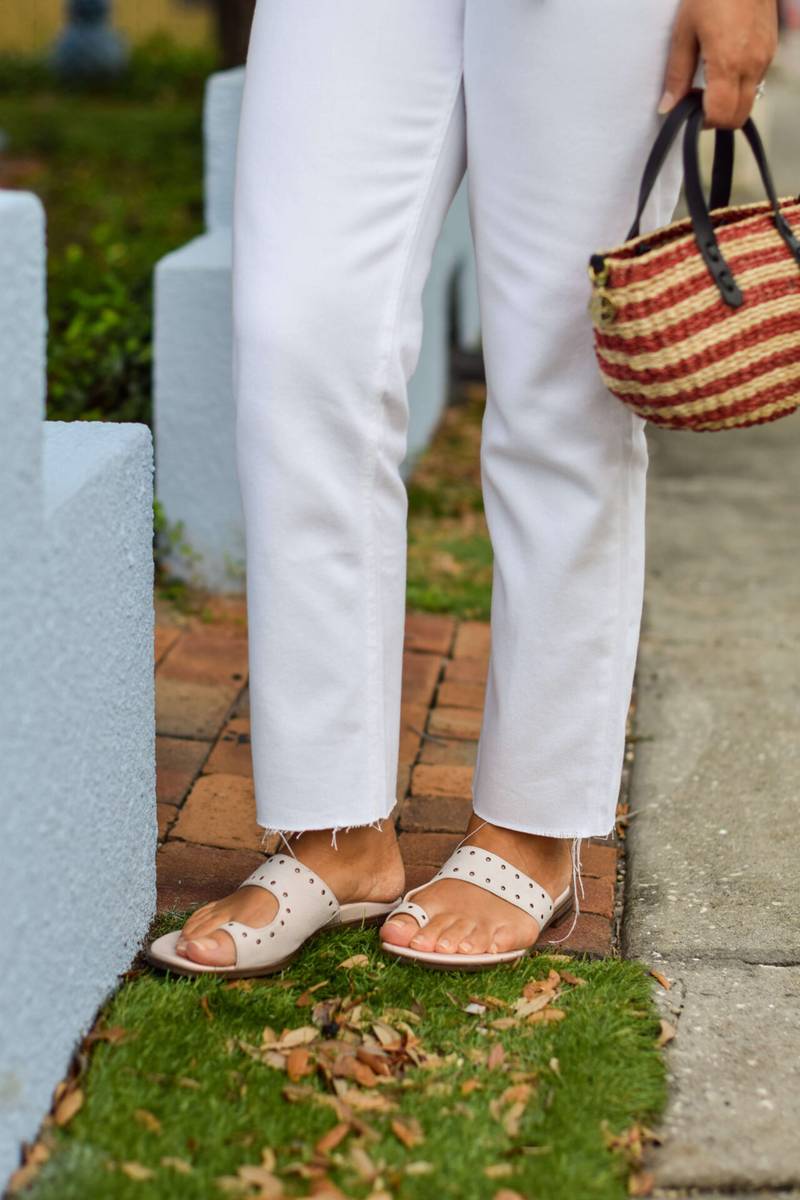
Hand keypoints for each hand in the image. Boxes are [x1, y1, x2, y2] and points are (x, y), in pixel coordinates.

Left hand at [658, 0, 777, 127]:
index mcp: (728, 64)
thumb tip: (667, 107)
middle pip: (738, 116)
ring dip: (729, 102)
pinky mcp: (771, 49)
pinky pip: (756, 81)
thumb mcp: (684, 32)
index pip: (720, 115)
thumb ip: (677, 74)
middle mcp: (752, 65)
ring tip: (710, 81)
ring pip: (749, 100)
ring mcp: (765, 57)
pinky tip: (725, 66)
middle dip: (717, 118)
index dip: (703, 122)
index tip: (689, 111)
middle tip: (698, 102)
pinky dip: (740, 85)